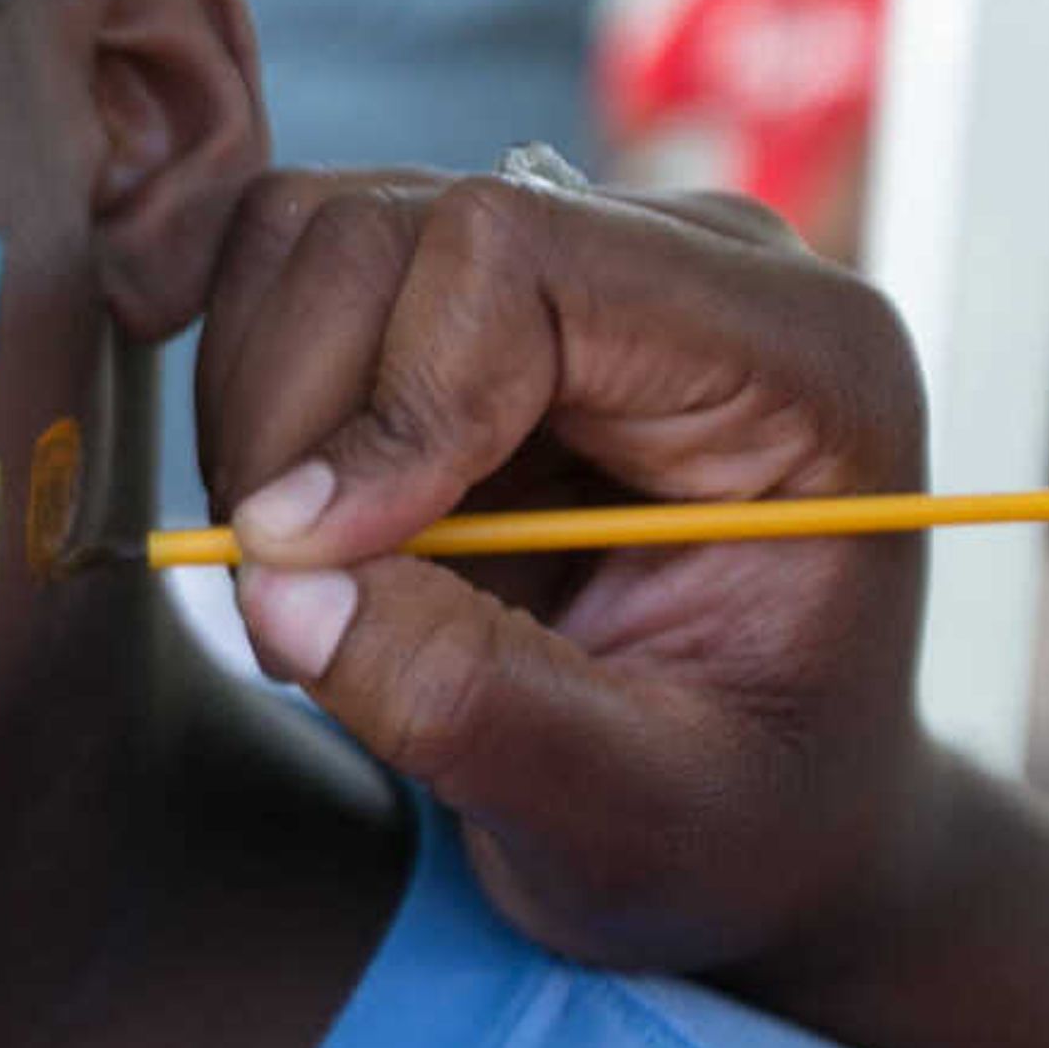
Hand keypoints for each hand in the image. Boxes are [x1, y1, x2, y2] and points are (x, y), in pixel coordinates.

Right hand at [195, 168, 940, 982]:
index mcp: (800, 361)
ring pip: (316, 232)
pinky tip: (302, 524)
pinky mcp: (474, 295)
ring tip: (304, 574)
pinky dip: (248, 393)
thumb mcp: (637, 819)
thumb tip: (284, 589)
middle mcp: (693, 268)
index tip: (311, 562)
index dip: (387, 399)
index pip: (518, 252)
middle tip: (287, 599)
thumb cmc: (737, 820)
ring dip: (256, 408)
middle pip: (392, 228)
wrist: (758, 817)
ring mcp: (573, 264)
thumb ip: (475, 705)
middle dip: (294, 417)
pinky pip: (292, 273)